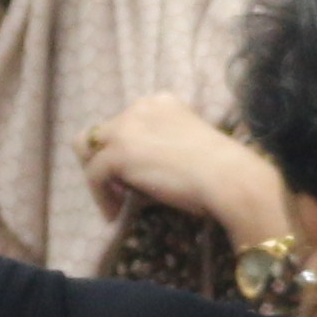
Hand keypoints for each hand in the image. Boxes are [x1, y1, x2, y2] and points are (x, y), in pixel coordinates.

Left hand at [81, 93, 287, 243]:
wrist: (228, 177)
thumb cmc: (220, 169)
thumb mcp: (187, 145)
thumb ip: (161, 146)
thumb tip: (139, 171)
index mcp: (160, 102)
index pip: (126, 122)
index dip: (125, 149)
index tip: (134, 174)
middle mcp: (140, 107)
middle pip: (101, 132)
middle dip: (104, 159)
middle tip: (117, 187)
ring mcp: (126, 127)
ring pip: (88, 149)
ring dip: (97, 175)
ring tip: (112, 200)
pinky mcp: (118, 152)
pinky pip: (94, 175)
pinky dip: (100, 197)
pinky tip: (114, 214)